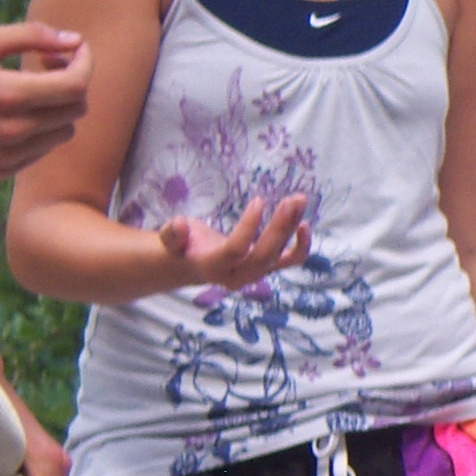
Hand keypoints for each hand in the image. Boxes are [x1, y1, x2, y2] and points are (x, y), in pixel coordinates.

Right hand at [0, 26, 92, 176]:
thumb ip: (31, 36)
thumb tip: (74, 40)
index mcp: (8, 96)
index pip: (75, 85)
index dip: (85, 64)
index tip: (78, 51)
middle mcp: (12, 131)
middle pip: (76, 109)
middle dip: (73, 83)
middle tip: (50, 65)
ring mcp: (8, 156)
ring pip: (64, 132)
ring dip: (59, 108)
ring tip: (32, 90)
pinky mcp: (2, 171)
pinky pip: (43, 150)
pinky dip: (42, 130)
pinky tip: (17, 114)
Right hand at [155, 196, 312, 289]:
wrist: (192, 266)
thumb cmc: (181, 247)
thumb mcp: (169, 240)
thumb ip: (172, 235)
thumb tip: (179, 224)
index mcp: (213, 267)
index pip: (236, 249)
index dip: (250, 227)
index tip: (259, 200)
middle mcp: (238, 275)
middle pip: (264, 254)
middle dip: (280, 227)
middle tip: (291, 200)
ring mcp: (255, 273)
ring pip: (280, 256)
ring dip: (292, 228)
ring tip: (300, 200)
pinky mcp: (267, 268)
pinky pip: (290, 262)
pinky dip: (301, 247)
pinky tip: (306, 225)